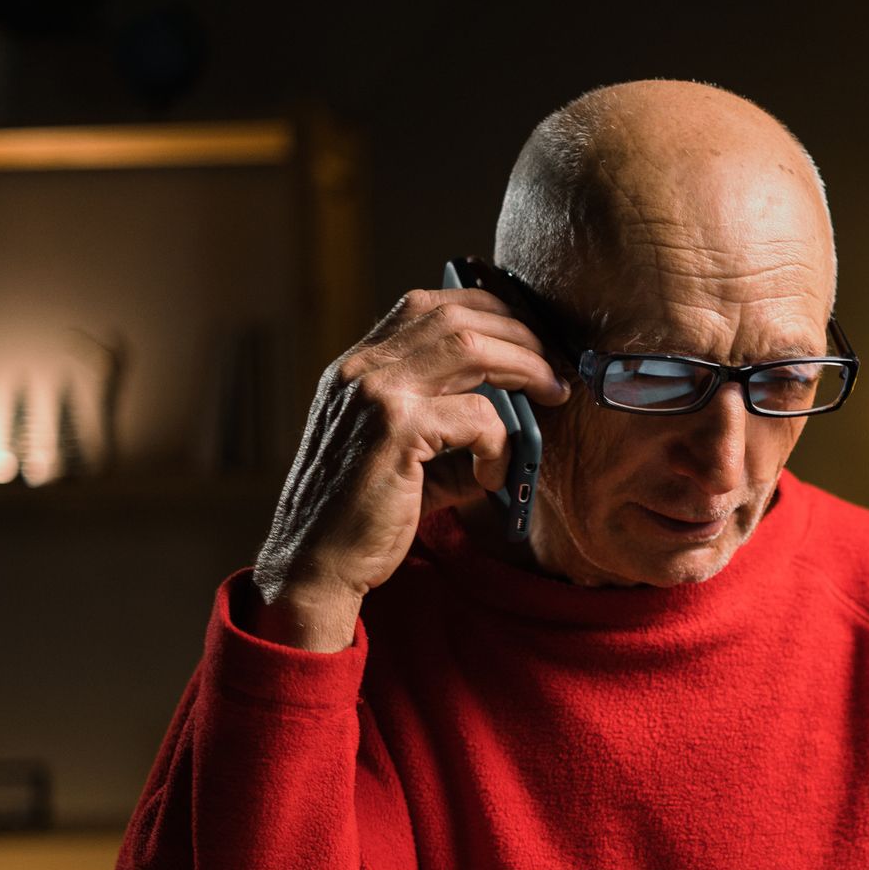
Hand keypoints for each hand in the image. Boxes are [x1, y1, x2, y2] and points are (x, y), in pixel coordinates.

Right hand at [250, 286, 569, 649]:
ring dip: (525, 367)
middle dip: (520, 335)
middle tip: (554, 370)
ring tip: (551, 396)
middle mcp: (362, 368)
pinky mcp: (395, 429)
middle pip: (458, 315)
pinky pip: (478, 415)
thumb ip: (450, 421)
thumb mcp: (406, 454)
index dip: (488, 311)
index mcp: (358, 366)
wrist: (315, 564)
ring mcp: (375, 392)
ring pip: (472, 346)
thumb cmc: (364, 515)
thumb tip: (522, 406)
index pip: (428, 305)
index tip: (529, 338)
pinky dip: (502, 442)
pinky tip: (494, 477)